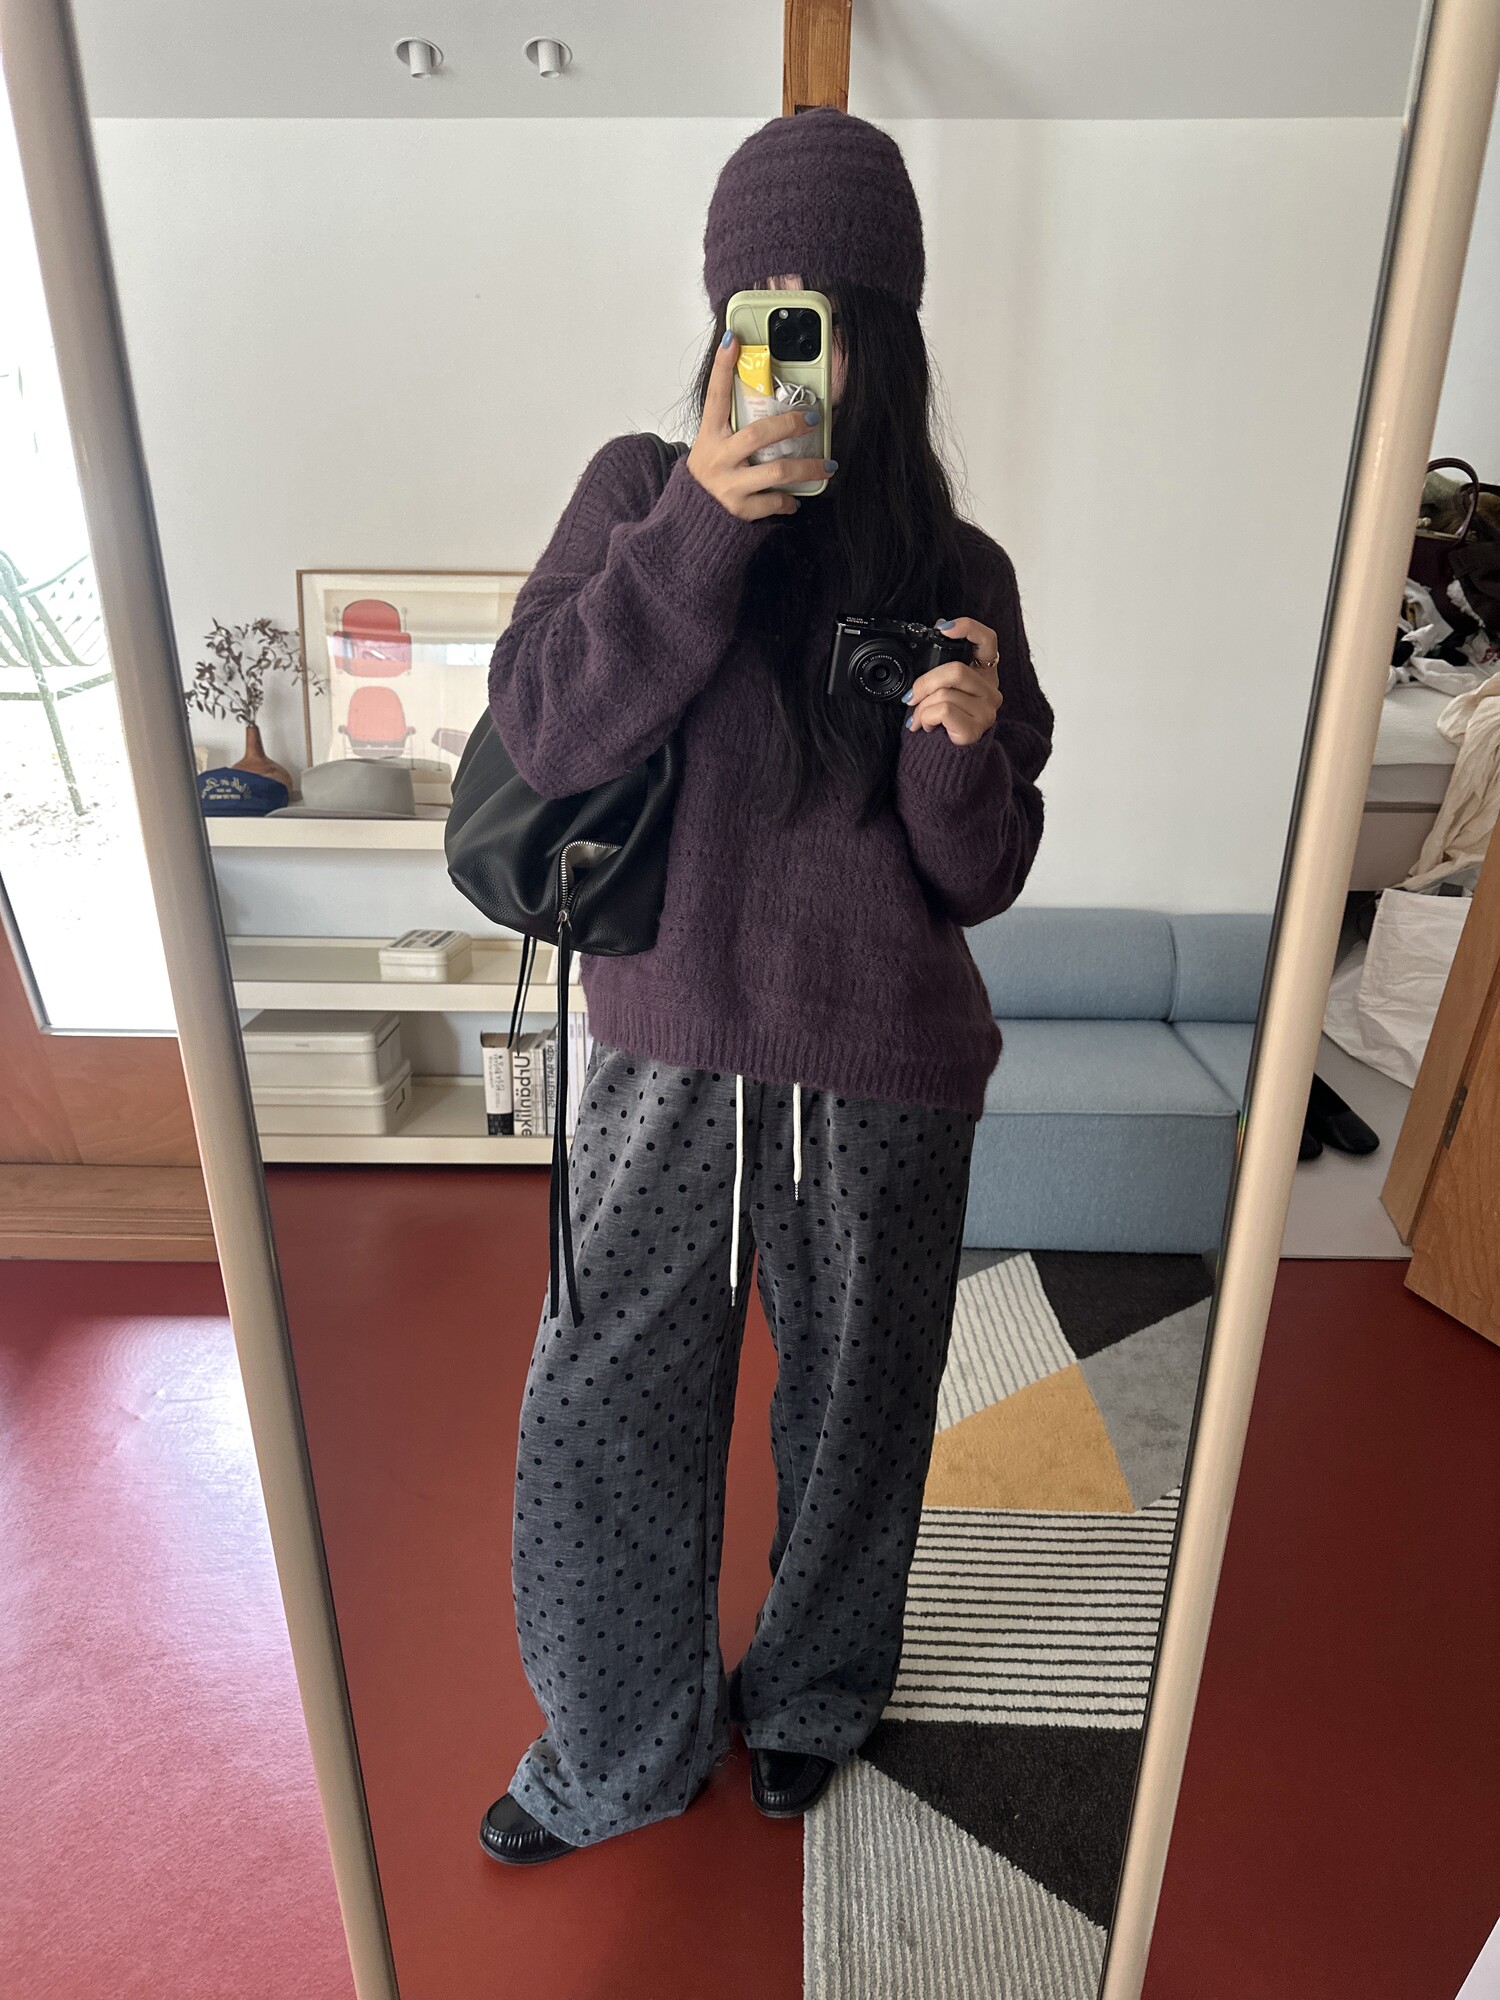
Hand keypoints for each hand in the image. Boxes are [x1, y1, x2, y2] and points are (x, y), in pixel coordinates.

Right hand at [687, 331, 831, 521]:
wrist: (690, 520)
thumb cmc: (710, 475)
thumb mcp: (712, 445)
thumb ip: (733, 425)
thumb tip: (762, 394)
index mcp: (709, 435)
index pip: (715, 395)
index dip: (722, 366)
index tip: (733, 339)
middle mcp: (718, 458)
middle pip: (759, 434)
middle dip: (791, 424)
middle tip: (814, 419)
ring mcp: (729, 485)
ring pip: (777, 471)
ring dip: (807, 467)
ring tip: (827, 465)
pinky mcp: (740, 510)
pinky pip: (774, 500)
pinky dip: (789, 500)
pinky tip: (796, 497)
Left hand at [903, 617, 1003, 745]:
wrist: (947, 756)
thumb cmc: (945, 719)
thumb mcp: (944, 685)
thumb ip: (944, 660)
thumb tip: (939, 624)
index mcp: (984, 673)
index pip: (988, 640)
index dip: (968, 628)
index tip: (944, 627)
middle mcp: (991, 690)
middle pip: (956, 670)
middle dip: (925, 683)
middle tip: (911, 697)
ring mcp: (987, 710)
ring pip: (945, 693)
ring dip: (922, 707)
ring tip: (919, 718)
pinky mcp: (975, 728)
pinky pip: (943, 711)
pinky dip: (926, 718)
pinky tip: (927, 726)